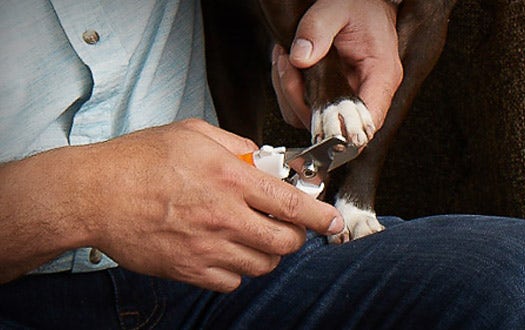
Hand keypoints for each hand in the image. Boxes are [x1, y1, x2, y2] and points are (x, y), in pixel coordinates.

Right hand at [0, 119, 343, 291]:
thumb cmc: (139, 160)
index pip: (293, 204)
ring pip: (262, 265)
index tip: (333, 222)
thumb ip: (236, 144)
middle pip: (285, 243)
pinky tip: (227, 251)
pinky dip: (238, 270)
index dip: (322, 217)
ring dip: (267, 254)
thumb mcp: (193, 133)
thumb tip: (264, 158)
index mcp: (231, 178)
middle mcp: (225, 216)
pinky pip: (231, 281)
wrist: (95, 194)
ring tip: (254, 237)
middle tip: (289, 227)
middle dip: (296, 237)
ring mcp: (208, 247)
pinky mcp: (189, 269)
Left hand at [271, 0, 402, 131]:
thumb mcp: (338, 8)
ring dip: (290, 94)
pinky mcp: (330, 94)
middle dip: (301, 101)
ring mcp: (346, 96)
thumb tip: (301, 57)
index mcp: (381, 76)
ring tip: (286, 62)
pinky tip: (288, 66)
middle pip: (333, 126)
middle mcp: (366, 92)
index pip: (367, 120)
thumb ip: (318, 29)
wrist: (362, 2)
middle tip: (289, 69)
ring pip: (312, 120)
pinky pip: (303, 107)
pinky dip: (288, 90)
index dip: (342, 129)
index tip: (317, 116)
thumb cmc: (362, 6)